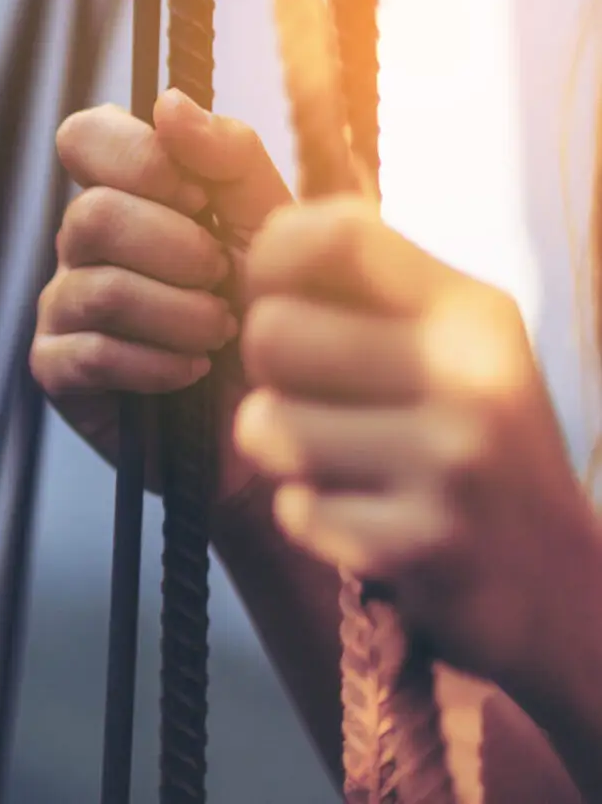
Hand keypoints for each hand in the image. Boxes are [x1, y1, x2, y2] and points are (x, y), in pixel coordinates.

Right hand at [30, 89, 290, 501]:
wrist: (290, 420)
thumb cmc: (280, 312)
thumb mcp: (275, 226)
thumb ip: (231, 159)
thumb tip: (168, 104)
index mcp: (127, 192)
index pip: (85, 136)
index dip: (136, 158)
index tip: (199, 197)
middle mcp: (83, 244)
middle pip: (93, 214)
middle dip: (175, 248)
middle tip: (223, 277)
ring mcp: (62, 306)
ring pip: (96, 287)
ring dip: (176, 311)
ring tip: (221, 332)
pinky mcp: (56, 372)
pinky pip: (89, 352)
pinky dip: (154, 363)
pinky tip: (191, 373)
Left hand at [234, 194, 601, 687]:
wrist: (561, 588)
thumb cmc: (468, 447)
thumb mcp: (446, 346)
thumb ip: (361, 288)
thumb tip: (258, 232)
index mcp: (468, 309)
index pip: (329, 235)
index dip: (270, 262)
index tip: (279, 299)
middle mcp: (470, 374)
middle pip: (270, 333)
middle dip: (268, 376)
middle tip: (317, 405)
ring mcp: (454, 461)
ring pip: (265, 425)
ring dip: (284, 456)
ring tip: (345, 467)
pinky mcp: (427, 544)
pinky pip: (294, 510)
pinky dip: (313, 521)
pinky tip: (368, 522)